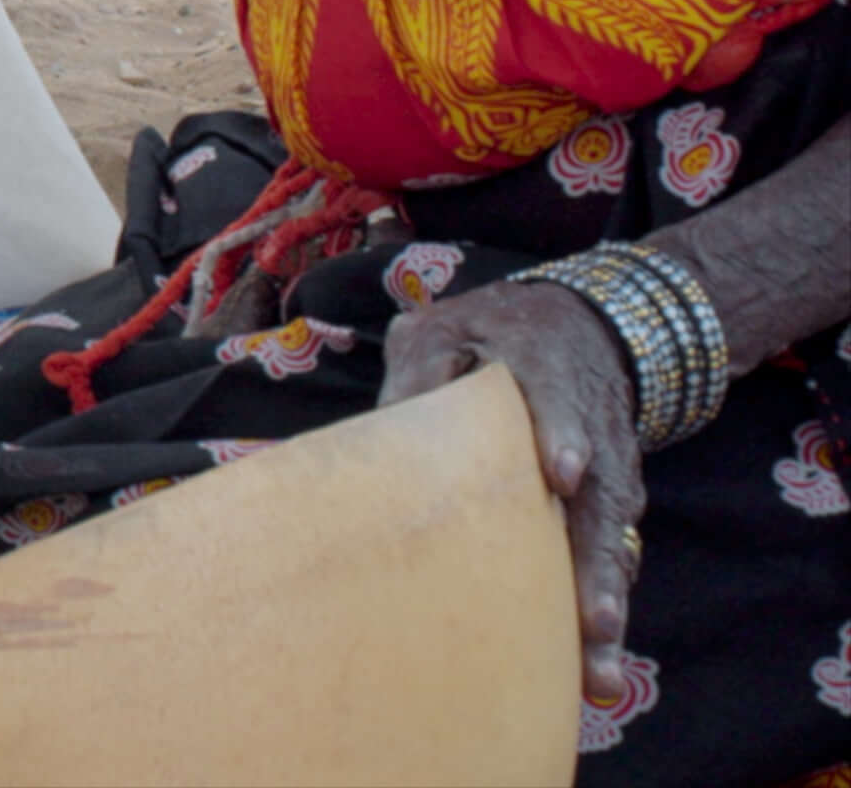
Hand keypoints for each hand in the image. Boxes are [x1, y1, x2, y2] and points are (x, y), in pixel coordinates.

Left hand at [377, 278, 645, 704]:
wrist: (583, 325)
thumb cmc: (491, 335)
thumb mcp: (444, 329)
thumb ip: (419, 369)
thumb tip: (386, 426)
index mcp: (546, 373)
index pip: (559, 402)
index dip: (562, 435)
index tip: (563, 473)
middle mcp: (593, 434)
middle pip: (599, 505)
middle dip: (594, 570)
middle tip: (591, 625)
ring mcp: (612, 477)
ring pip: (613, 549)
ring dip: (606, 611)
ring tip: (597, 676)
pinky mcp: (614, 507)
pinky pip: (614, 561)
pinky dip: (605, 609)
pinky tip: (592, 666)